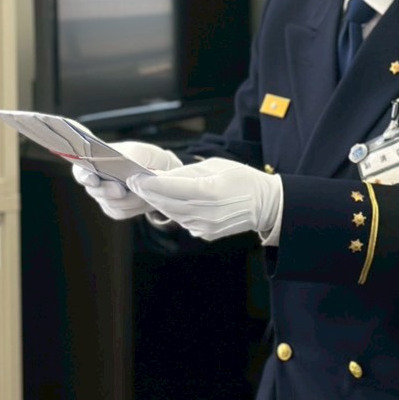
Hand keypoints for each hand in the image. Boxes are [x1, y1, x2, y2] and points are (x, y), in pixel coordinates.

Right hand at [70, 140, 181, 220]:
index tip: (93, 180)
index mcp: (96, 161)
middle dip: (108, 191)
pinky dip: (135, 207)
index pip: (80, 171)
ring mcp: (104, 197)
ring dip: (128, 199)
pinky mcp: (115, 210)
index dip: (84, 176)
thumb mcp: (142, 151)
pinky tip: (145, 199)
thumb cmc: (147, 158)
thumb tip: (125, 165)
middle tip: (121, 190)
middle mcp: (96, 181)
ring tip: (144, 191)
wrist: (162, 174)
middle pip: (94, 191)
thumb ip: (131, 155)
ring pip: (110, 204)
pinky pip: (121, 212)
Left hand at [130, 157, 280, 240]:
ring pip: (171, 213)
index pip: (170, 188)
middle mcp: (205, 212)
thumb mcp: (214, 166)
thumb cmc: (242, 179)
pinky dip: (172, 210)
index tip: (134, 177)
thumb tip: (161, 175)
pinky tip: (167, 200)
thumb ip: (186, 172)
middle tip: (133, 182)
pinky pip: (181, 220)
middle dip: (147, 192)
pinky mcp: (204, 233)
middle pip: (166, 203)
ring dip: (157, 202)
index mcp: (209, 191)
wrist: (265, 205)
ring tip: (146, 189)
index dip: (148, 183)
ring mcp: (204, 226)